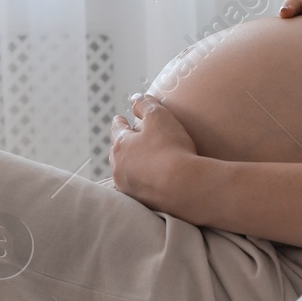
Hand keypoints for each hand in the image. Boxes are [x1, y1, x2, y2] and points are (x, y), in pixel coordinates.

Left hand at [109, 92, 198, 212]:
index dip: (120, 122)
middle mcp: (119, 167)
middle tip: (129, 140)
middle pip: (117, 152)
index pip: (117, 129)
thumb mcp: (159, 117)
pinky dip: (142, 181)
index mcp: (120, 145)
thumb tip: (135, 98)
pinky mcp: (141, 202)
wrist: (184, 187)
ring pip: (126, 171)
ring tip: (140, 161)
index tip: (120, 118)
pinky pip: (138, 187)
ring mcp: (128, 187)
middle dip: (122, 145)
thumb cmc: (171, 149)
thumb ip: (146, 104)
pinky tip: (152, 180)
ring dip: (131, 165)